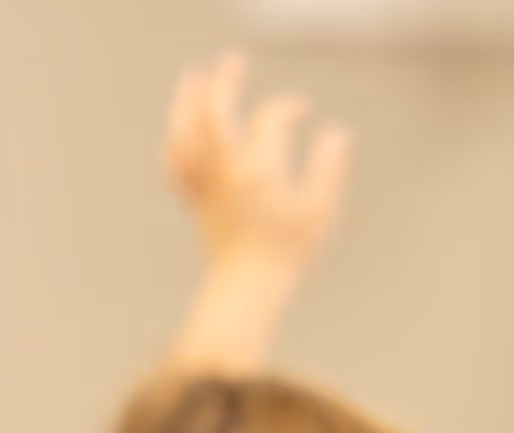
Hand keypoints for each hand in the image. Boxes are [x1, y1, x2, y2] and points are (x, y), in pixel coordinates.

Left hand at [165, 53, 350, 276]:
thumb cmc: (289, 254)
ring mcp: (207, 183)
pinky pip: (177, 166)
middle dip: (226, 80)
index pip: (271, 118)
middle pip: (216, 108)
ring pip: (186, 129)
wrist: (248, 290)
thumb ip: (328, 170)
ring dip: (188, 99)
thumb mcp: (320, 213)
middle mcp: (226, 167)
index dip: (288, 106)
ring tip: (193, 78)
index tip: (302, 109)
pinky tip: (177, 137)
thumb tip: (338, 136)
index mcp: (259, 166)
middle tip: (235, 62)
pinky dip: (175, 145)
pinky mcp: (196, 201)